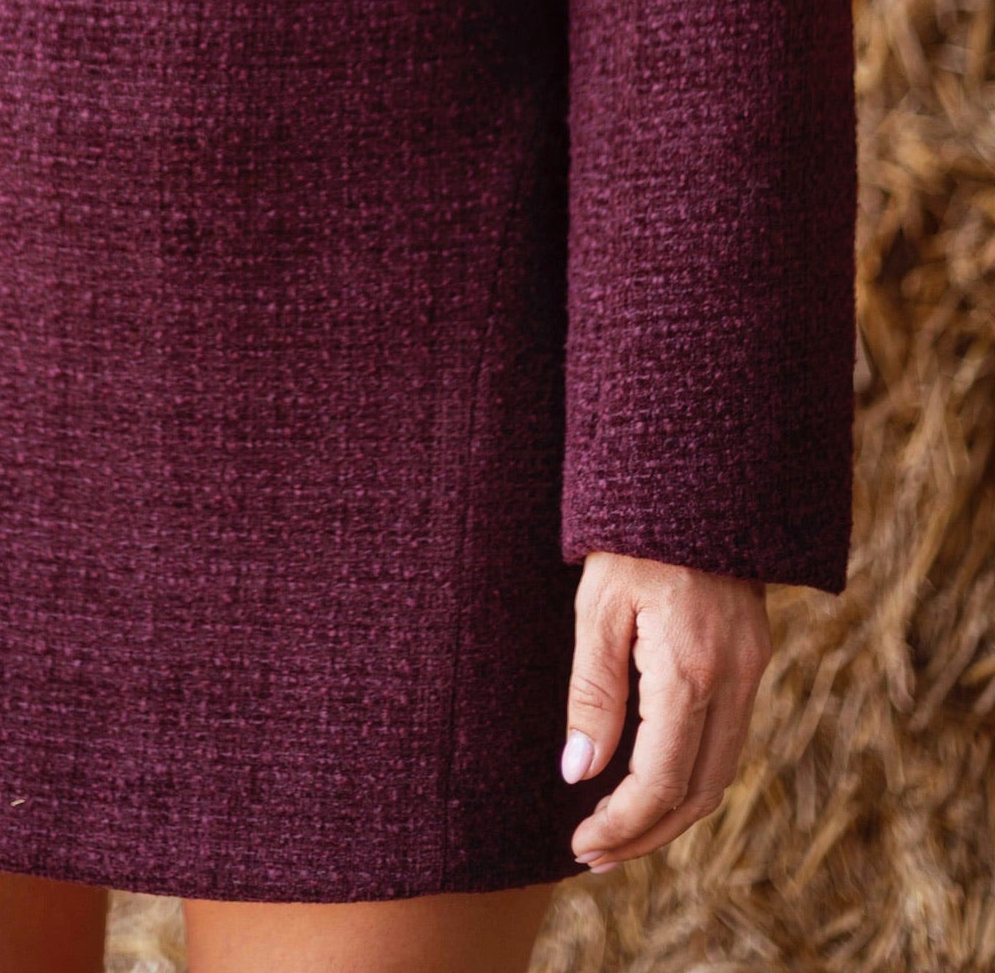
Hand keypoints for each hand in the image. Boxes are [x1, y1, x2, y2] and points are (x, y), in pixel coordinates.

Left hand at [560, 551, 771, 870]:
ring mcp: (752, 670)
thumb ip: (592, 693)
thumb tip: (579, 773)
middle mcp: (734, 679)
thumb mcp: (597, 608)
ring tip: (617, 833)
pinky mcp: (753, 658)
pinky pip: (728, 739)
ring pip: (721, 772)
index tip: (581, 841)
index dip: (622, 823)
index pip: (661, 780)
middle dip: (646, 834)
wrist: (694, 478)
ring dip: (671, 813)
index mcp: (691, 669)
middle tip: (594, 854)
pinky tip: (653, 782)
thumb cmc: (631, 538)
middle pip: (699, 792)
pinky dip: (692, 776)